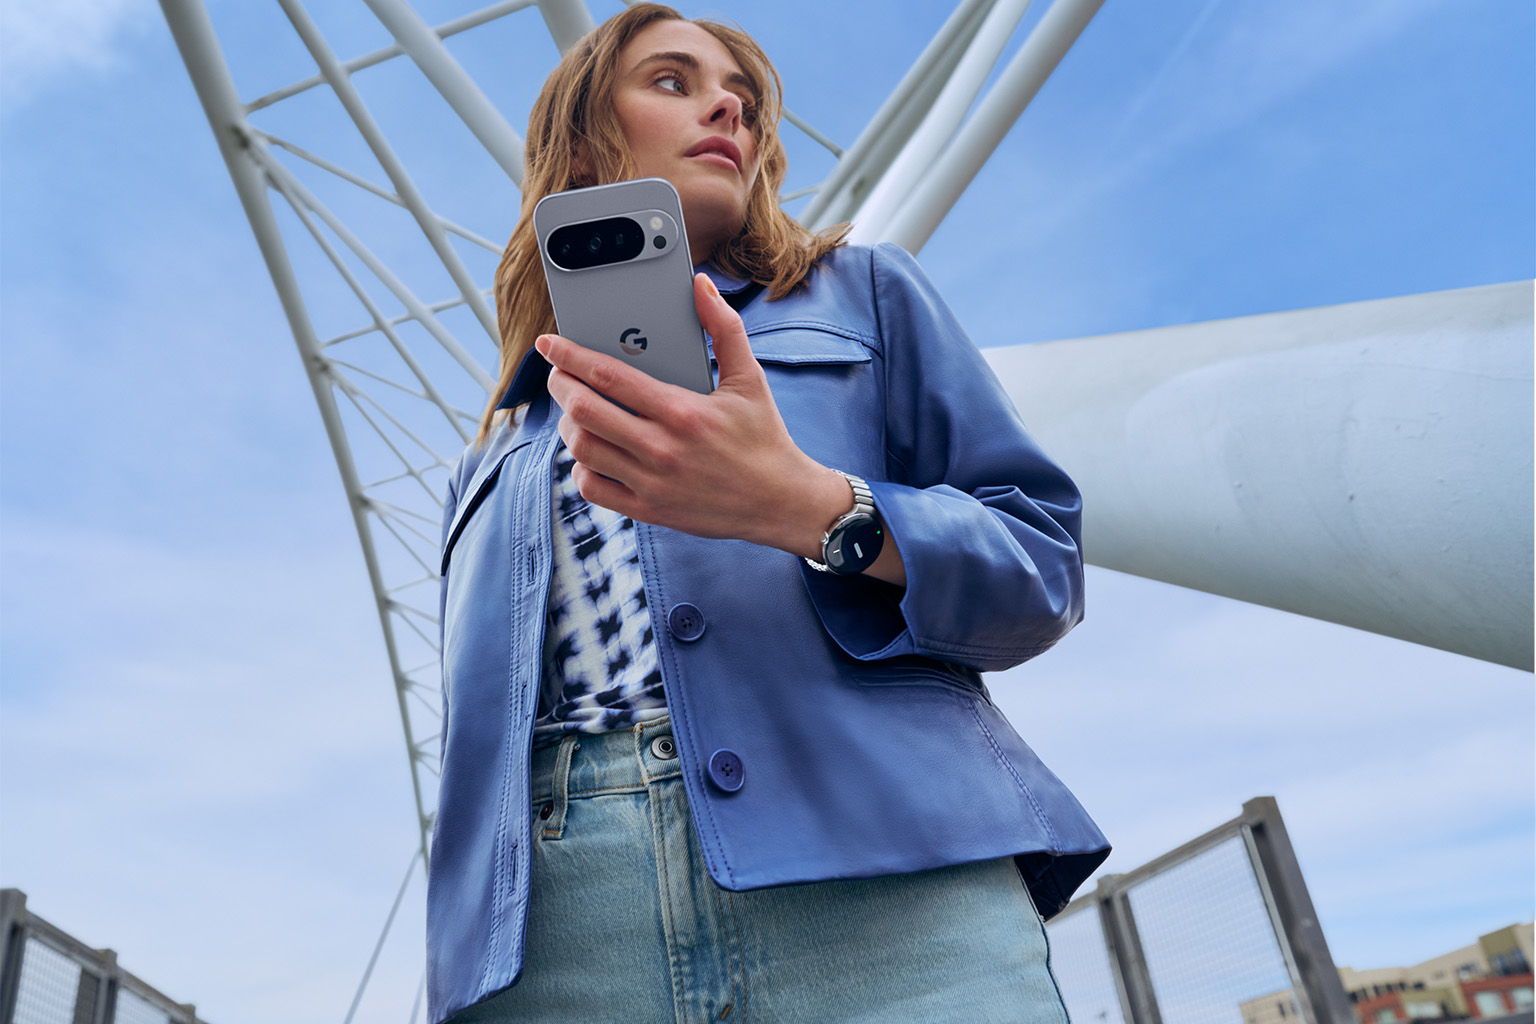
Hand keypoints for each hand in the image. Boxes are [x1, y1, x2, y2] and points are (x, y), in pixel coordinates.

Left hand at [536, 273, 844, 555]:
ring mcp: (652, 483)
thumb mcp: (750, 378)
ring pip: (583, 449)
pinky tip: (591, 451)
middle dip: (560, 386)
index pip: (608, 376)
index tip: (549, 344)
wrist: (781, 502)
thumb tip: (701, 285)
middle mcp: (662, 449)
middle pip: (585, 411)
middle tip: (557, 374)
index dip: (570, 355)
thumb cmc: (764, 437)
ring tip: (574, 410)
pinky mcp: (649, 510)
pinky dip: (581, 467)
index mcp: (682, 411)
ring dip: (568, 424)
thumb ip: (724, 327)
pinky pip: (593, 488)